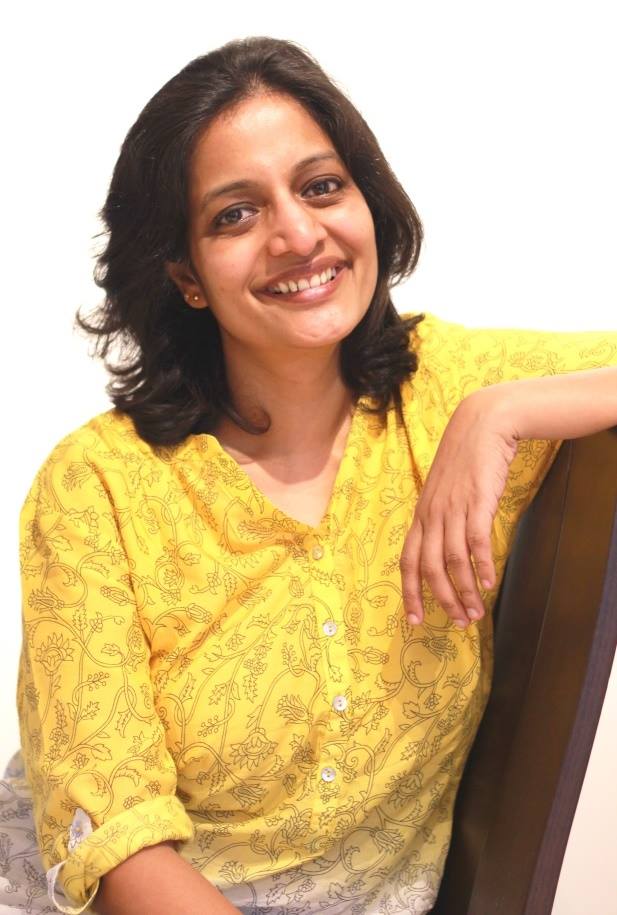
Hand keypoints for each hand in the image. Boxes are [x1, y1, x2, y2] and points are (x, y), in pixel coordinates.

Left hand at [400, 388, 519, 627]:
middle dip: (441, 601)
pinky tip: (488, 583)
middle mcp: (432, 514)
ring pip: (452, 560)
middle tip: (458, 623)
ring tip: (476, 613)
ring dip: (464, 591)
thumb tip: (447, 551)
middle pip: (429, 568)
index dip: (409, 593)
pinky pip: (475, 540)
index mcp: (421, 515)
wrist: (481, 425)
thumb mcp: (444, 492)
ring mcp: (453, 508)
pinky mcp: (477, 500)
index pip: (408, 562)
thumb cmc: (464, 461)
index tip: (415, 620)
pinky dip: (481, 565)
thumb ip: (442, 520)